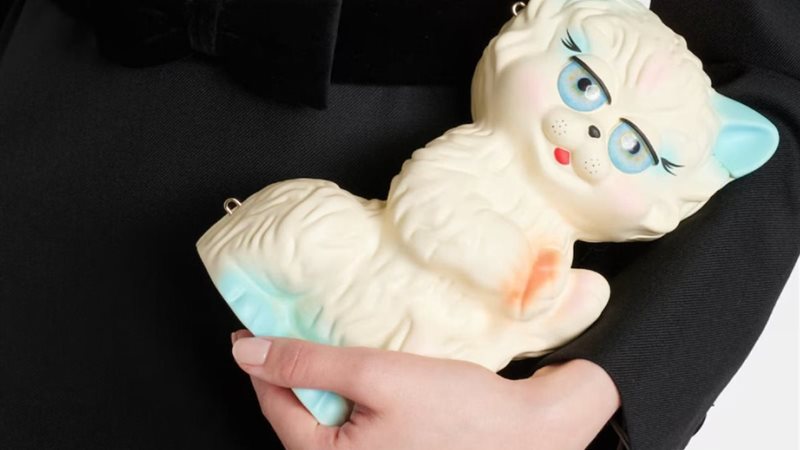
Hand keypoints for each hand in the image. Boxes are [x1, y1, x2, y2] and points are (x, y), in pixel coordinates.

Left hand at [230, 330, 619, 449]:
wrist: (532, 431)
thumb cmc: (462, 415)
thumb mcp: (375, 377)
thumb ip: (306, 364)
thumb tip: (246, 351)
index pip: (273, 402)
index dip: (264, 357)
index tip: (259, 322)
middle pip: (301, 407)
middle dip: (303, 363)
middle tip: (305, 320)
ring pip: (333, 407)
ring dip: (334, 370)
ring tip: (342, 335)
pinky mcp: (397, 445)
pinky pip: (362, 412)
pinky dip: (362, 382)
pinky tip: (374, 358)